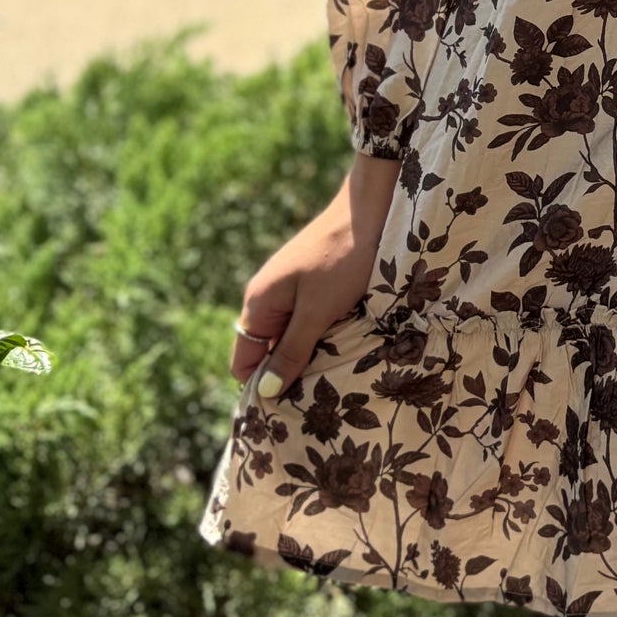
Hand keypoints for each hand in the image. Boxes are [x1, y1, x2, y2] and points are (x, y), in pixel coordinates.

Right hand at [230, 153, 398, 397]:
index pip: (244, 364)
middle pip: (267, 353)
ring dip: (309, 355)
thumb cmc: (343, 259)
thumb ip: (291, 351)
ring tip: (335, 374)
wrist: (372, 207)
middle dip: (288, 375)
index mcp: (258, 305)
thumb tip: (265, 393)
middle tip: (320, 397)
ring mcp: (289, 290)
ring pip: (290, 338)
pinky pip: (307, 322)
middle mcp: (266, 298)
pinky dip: (320, 336)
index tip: (291, 409)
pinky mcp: (311, 285)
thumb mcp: (318, 312)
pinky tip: (343, 344)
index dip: (262, 387)